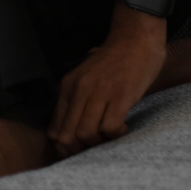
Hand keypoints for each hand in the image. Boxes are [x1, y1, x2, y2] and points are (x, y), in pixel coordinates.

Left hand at [48, 3, 166, 157]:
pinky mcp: (120, 95)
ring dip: (99, 143)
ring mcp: (99, 92)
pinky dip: (116, 134)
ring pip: (86, 134)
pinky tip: (123, 127)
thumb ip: (76, 98)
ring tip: (110, 135)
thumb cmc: (113, 61)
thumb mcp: (85, 76)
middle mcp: (79, 89)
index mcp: (68, 86)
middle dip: (80, 150)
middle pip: (67, 136)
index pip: (54, 129)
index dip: (65, 147)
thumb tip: (70, 134)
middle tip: (96, 147)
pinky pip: (110, 127)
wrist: (135, 39)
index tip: (79, 150)